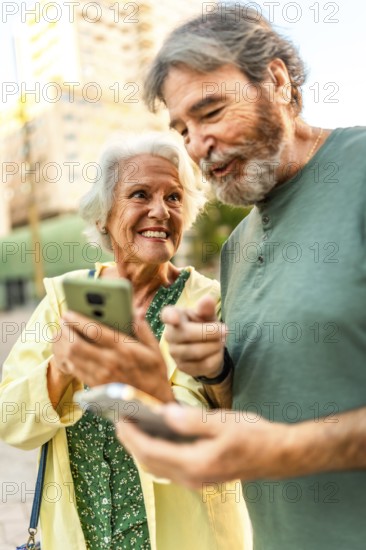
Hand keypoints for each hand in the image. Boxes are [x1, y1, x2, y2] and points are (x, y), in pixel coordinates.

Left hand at [60, 310, 173, 401]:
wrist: (152, 402)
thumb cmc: (154, 373)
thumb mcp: (155, 349)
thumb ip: (143, 329)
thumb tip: (135, 311)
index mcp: (125, 349)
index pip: (95, 331)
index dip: (78, 320)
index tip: (68, 312)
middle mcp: (110, 362)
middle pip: (77, 345)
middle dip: (66, 331)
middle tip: (62, 322)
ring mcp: (100, 376)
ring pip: (71, 357)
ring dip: (62, 344)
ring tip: (60, 333)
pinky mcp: (95, 385)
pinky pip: (73, 370)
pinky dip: (65, 358)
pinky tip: (64, 349)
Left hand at [117, 403, 292, 487]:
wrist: (277, 454)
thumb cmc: (254, 436)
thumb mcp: (223, 422)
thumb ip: (192, 420)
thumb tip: (165, 414)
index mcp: (195, 463)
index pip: (151, 452)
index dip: (132, 436)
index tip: (120, 419)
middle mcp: (192, 477)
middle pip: (149, 463)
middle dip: (131, 443)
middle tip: (120, 422)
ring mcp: (196, 479)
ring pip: (158, 468)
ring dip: (142, 449)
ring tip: (133, 427)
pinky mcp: (201, 476)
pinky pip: (169, 467)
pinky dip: (156, 453)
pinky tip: (156, 436)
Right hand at [161, 295, 225, 378]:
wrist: (208, 347)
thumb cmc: (204, 325)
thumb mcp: (208, 315)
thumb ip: (207, 308)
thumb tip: (207, 299)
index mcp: (174, 316)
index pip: (167, 315)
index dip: (170, 316)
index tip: (175, 318)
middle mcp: (169, 335)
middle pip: (187, 334)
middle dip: (210, 332)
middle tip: (225, 330)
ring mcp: (173, 353)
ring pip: (196, 351)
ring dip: (214, 346)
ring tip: (221, 341)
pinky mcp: (182, 367)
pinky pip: (202, 365)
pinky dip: (215, 358)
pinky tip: (217, 353)